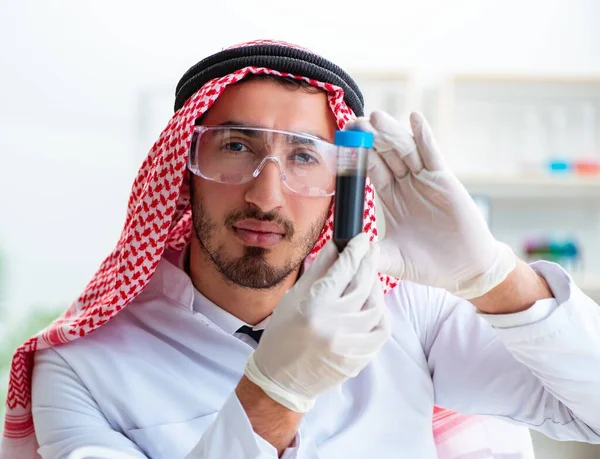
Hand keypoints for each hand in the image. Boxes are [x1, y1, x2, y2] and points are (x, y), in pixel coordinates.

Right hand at [244, 233, 389, 412]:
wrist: (281, 379)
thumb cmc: (281, 336)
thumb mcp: (293, 298)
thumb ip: (318, 270)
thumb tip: (336, 245)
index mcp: (313, 307)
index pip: (343, 270)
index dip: (356, 250)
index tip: (363, 239)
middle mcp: (333, 326)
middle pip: (363, 285)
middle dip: (369, 262)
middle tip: (371, 249)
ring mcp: (349, 345)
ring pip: (376, 307)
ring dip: (375, 287)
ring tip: (369, 277)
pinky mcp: (358, 359)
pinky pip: (380, 331)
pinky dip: (380, 314)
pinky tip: (373, 305)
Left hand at [345, 111, 515, 298]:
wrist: (463, 270)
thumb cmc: (428, 264)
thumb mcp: (392, 259)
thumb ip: (370, 254)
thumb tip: (344, 254)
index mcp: (391, 197)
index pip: (370, 170)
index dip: (357, 155)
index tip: (343, 141)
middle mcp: (406, 184)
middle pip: (385, 154)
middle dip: (370, 137)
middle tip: (354, 121)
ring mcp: (425, 180)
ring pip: (405, 150)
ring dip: (391, 133)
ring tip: (375, 117)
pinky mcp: (444, 180)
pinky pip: (432, 154)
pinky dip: (424, 136)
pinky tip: (415, 119)